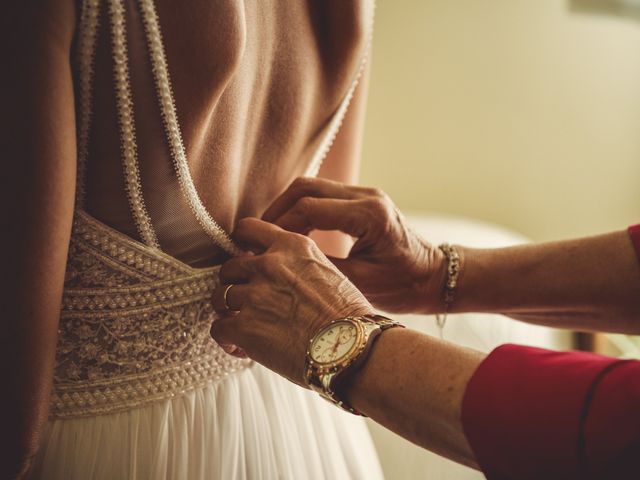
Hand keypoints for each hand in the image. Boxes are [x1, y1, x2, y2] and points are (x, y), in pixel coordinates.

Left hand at [210, 218, 372, 385]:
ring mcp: (255, 295)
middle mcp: (270, 265)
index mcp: (292, 246)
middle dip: (235, 284)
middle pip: (229, 266)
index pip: (248, 228)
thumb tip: (281, 277)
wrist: (352, 348)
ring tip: (244, 326)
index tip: (244, 258)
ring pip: (220, 296)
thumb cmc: (349, 317)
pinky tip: (242, 348)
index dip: (240, 245)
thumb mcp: (329, 271)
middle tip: (248, 302)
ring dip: (229, 311)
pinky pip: (218, 328)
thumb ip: (298, 265)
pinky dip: (227, 339)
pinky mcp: (244, 326)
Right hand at [262, 177, 445, 313]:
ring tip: (268, 234)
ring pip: (312, 187)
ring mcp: (365, 194)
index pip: (309, 209)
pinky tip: (289, 233)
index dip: (278, 226)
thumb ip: (321, 267)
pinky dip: (300, 210)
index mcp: (369, 215)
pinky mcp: (362, 200)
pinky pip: (322, 196)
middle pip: (306, 188)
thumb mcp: (360, 283)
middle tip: (255, 236)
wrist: (434, 276)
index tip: (258, 246)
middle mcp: (367, 196)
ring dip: (285, 208)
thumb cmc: (404, 285)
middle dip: (275, 210)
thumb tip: (280, 263)